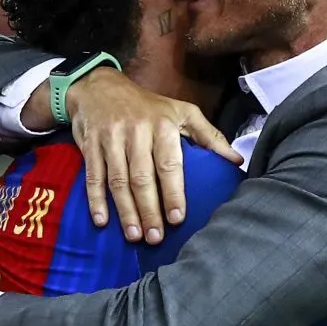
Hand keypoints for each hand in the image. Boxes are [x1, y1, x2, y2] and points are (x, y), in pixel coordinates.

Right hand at [66, 68, 241, 240]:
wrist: (99, 87)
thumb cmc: (148, 106)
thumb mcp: (183, 112)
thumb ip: (210, 136)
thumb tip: (236, 160)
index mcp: (162, 126)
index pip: (169, 164)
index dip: (173, 193)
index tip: (177, 219)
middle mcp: (136, 132)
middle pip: (142, 177)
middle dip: (149, 209)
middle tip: (156, 238)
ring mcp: (111, 139)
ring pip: (118, 180)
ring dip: (126, 211)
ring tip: (135, 235)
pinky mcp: (90, 146)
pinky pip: (93, 176)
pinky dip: (95, 200)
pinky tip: (102, 221)